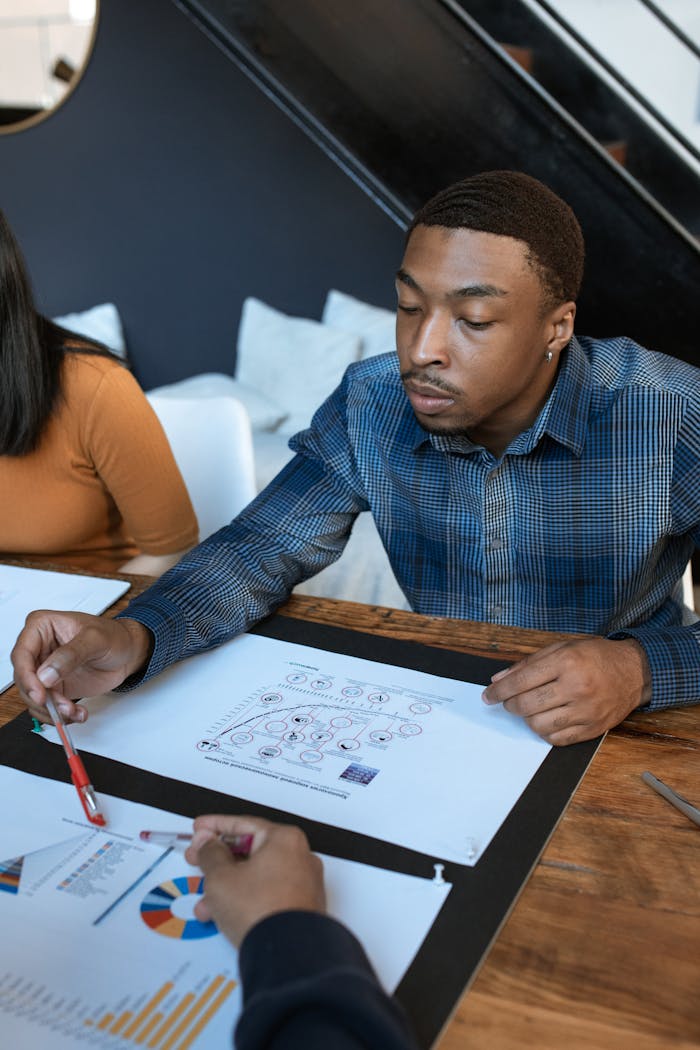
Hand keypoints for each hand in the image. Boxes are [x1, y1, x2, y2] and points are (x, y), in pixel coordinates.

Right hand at [11, 611, 152, 723]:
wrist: (128, 652)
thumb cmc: (114, 636)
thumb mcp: (96, 639)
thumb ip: (71, 654)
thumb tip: (46, 674)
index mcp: (42, 626)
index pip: (22, 654)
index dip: (27, 677)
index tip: (40, 694)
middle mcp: (38, 648)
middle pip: (24, 679)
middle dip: (41, 698)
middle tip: (62, 708)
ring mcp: (44, 669)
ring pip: (33, 697)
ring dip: (52, 710)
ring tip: (74, 712)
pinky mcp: (53, 687)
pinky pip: (46, 706)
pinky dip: (59, 715)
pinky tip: (76, 714)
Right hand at [185, 815, 325, 946]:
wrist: (287, 954)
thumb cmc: (260, 910)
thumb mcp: (221, 877)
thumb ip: (210, 854)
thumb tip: (208, 843)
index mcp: (284, 839)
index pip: (244, 824)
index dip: (215, 826)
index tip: (199, 828)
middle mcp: (300, 856)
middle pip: (250, 851)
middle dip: (218, 861)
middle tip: (197, 860)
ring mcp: (304, 883)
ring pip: (256, 876)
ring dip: (227, 886)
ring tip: (205, 902)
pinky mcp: (302, 907)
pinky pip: (268, 894)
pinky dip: (245, 899)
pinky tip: (224, 915)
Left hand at [481, 637, 650, 744]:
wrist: (634, 671)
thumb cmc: (595, 656)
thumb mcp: (561, 648)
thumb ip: (528, 663)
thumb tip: (499, 679)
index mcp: (566, 662)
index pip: (521, 681)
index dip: (499, 691)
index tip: (488, 695)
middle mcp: (576, 687)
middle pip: (527, 705)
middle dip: (510, 705)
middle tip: (507, 702)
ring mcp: (586, 711)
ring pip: (539, 725)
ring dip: (526, 719)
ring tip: (529, 709)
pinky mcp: (593, 728)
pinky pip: (557, 739)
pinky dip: (544, 732)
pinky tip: (545, 720)